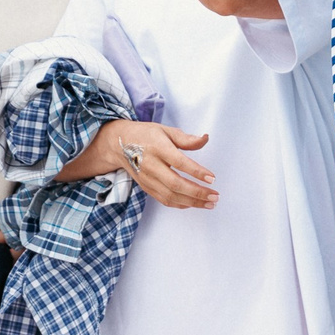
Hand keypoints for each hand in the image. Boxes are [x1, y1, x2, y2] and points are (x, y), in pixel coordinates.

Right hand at [86, 120, 216, 208]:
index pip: (179, 162)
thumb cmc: (146, 135)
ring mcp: (147, 179)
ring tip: (210, 203)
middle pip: (175, 184)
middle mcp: (151, 165)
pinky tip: (193, 203)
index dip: (196, 172)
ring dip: (192, 202)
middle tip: (215, 196)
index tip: (212, 178)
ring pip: (170, 196)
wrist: (119, 144)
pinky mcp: (146, 187)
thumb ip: (186, 138)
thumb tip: (205, 139)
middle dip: (197, 193)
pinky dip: (180, 204)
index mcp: (158, 148)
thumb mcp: (166, 130)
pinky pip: (164, 199)